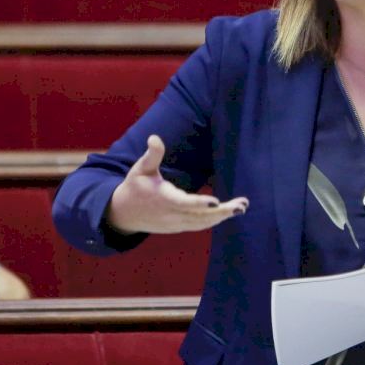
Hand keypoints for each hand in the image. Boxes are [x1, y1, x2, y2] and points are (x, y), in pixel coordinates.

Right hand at [105, 135, 248, 234]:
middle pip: (199, 216)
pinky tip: (229, 212)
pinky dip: (214, 221)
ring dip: (222, 217)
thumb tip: (154, 137)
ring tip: (241, 207)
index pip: (184, 203)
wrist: (123, 214)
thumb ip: (152, 154)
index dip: (200, 203)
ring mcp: (176, 224)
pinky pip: (199, 225)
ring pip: (202, 223)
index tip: (216, 202)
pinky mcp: (178, 227)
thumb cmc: (135, 187)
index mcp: (163, 199)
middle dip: (222, 212)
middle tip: (241, 205)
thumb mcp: (141, 168)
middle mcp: (171, 214)